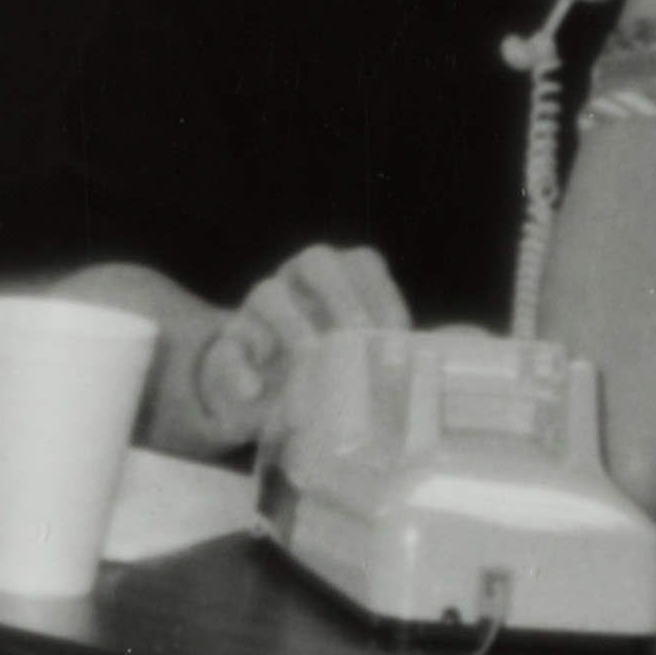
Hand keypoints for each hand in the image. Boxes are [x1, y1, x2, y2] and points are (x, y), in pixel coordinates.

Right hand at [181, 240, 411, 451]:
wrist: (260, 392)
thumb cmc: (322, 368)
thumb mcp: (354, 358)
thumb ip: (385, 356)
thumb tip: (427, 368)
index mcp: (336, 279)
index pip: (363, 264)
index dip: (384, 294)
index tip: (400, 335)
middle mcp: (296, 281)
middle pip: (317, 261)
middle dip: (342, 296)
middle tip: (360, 335)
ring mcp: (257, 309)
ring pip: (268, 294)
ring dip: (293, 325)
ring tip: (310, 357)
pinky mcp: (228, 345)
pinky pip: (228, 348)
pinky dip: (240, 369)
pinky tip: (254, 390)